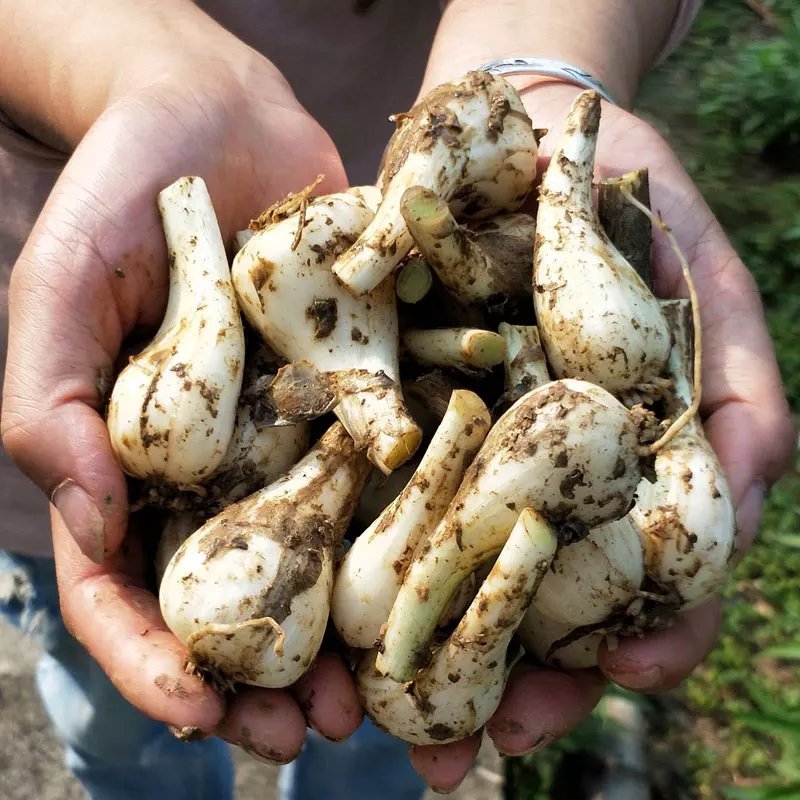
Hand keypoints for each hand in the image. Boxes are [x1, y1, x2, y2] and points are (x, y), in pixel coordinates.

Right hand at [1, 38, 363, 759]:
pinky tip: (445, 571)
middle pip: (238, 594)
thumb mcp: (56, 290)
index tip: (198, 716)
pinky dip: (410, 520)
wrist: (211, 115)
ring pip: (322, 549)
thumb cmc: (115, 195)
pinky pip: (386, 462)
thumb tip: (92, 517)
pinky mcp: (357, 384)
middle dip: (267, 673)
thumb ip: (49, 402)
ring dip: (348, 627)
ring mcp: (292, 427)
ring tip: (383, 694)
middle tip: (311, 735)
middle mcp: (218, 460)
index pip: (127, 585)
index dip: (153, 659)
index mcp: (136, 460)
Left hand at [407, 80, 795, 790]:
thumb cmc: (628, 204)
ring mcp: (467, 454)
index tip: (615, 681)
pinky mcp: (398, 419)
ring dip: (421, 655)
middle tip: (467, 752)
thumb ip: (740, 383)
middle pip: (536, 605)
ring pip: (447, 575)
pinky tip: (332, 622)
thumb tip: (753, 489)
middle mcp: (545, 476)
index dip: (643, 638)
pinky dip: (357, 561)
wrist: (524, 135)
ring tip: (389, 727)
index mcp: (624, 467)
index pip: (645, 582)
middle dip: (511, 683)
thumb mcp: (704, 277)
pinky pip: (374, 498)